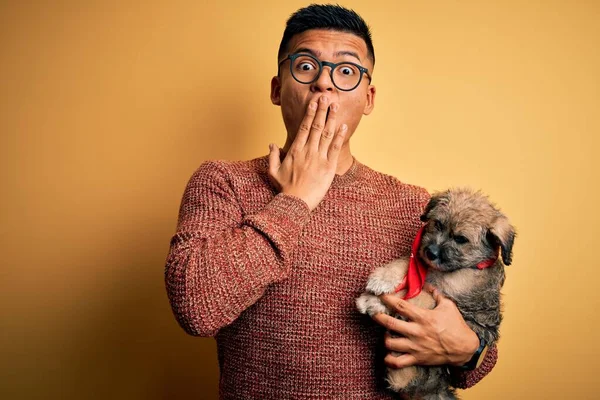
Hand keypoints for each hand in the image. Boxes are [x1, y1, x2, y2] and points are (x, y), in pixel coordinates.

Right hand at [268, 95, 347, 210]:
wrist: (296, 202)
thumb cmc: (285, 189)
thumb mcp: (273, 171)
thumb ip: (273, 156)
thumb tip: (271, 143)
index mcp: (295, 150)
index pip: (303, 127)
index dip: (310, 113)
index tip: (314, 102)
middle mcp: (308, 151)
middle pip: (316, 126)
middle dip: (321, 110)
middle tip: (326, 97)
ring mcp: (319, 158)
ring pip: (326, 134)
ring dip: (331, 118)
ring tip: (335, 106)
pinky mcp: (328, 167)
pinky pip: (335, 148)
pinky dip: (340, 136)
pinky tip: (343, 125)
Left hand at [372, 284, 478, 368]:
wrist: (464, 349)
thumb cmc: (456, 326)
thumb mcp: (448, 306)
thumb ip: (436, 294)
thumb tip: (427, 284)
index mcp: (423, 318)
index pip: (400, 306)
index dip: (387, 299)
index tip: (379, 294)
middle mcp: (416, 332)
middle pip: (389, 323)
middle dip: (377, 316)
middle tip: (372, 311)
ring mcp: (415, 346)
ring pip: (390, 344)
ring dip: (384, 337)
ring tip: (386, 333)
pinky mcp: (416, 359)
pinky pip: (397, 362)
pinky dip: (389, 359)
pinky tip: (387, 355)